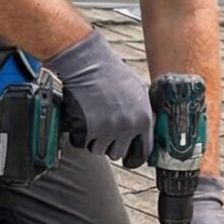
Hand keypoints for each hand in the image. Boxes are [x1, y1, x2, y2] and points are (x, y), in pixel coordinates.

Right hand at [49, 30, 151, 166]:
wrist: (88, 63)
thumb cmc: (112, 73)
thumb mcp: (138, 91)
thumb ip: (143, 113)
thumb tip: (145, 132)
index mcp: (144, 119)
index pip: (144, 151)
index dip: (135, 157)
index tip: (128, 159)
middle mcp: (127, 127)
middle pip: (118, 153)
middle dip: (110, 144)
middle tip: (103, 130)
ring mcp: (106, 129)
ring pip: (98, 150)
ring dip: (93, 140)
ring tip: (91, 120)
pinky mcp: (86, 129)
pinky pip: (81, 143)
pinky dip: (78, 136)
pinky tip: (80, 120)